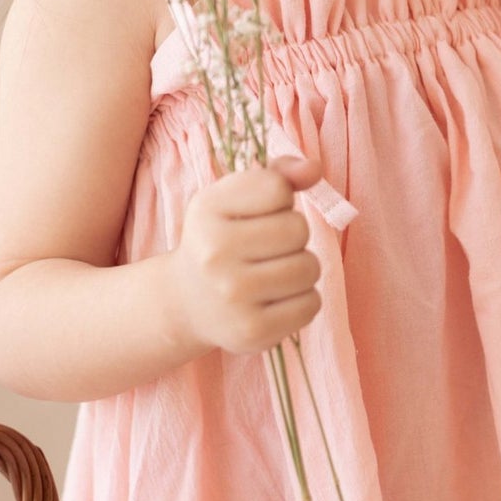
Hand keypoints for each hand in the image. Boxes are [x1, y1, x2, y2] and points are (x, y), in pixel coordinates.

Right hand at [173, 154, 324, 356]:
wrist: (186, 301)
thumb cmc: (221, 238)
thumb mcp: (235, 198)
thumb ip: (277, 175)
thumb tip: (314, 168)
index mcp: (206, 210)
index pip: (278, 188)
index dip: (278, 199)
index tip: (256, 214)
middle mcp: (213, 254)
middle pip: (298, 229)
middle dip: (292, 236)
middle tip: (266, 248)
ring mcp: (232, 296)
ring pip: (310, 267)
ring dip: (301, 268)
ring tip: (273, 272)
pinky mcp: (252, 331)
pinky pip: (311, 304)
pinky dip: (302, 300)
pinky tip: (276, 299)